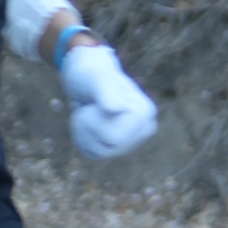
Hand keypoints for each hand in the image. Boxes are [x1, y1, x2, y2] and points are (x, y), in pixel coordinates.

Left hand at [61, 38, 157, 157]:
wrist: (86, 75)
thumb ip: (106, 91)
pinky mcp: (119, 144)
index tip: (95, 102)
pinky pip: (94, 153)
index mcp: (145, 114)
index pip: (112, 137)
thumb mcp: (97, 79)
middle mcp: (143, 128)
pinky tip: (85, 124)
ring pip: (99, 152)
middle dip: (87, 127)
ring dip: (83, 131)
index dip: (94, 121)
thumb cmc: (92, 73)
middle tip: (87, 107)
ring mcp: (132, 138)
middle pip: (107, 146)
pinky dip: (83, 139)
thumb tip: (115, 109)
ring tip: (86, 112)